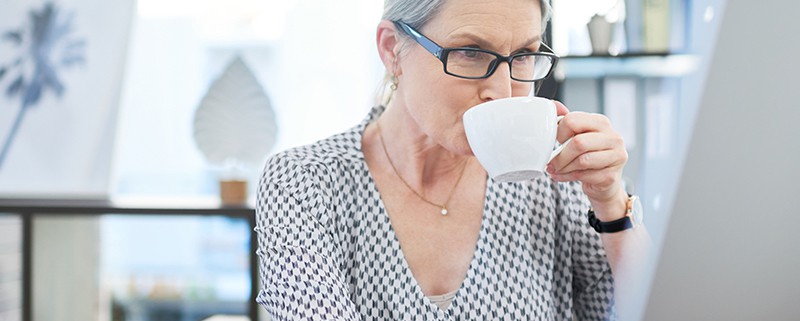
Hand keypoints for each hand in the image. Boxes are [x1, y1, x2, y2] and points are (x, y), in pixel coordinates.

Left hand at [546, 101, 628, 219]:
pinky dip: (567, 177)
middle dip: (560, 155)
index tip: (557, 141)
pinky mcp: (612, 176)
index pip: (573, 120)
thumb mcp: (578, 136)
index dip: (559, 133)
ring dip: (563, 168)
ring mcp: (616, 157)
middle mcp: (613, 137)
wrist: (603, 182)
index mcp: (601, 122)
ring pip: (582, 161)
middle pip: (578, 143)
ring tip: (557, 170)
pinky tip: (562, 176)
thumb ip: (567, 123)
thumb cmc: (588, 155)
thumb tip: (554, 106)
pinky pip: (584, 176)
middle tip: (552, 162)